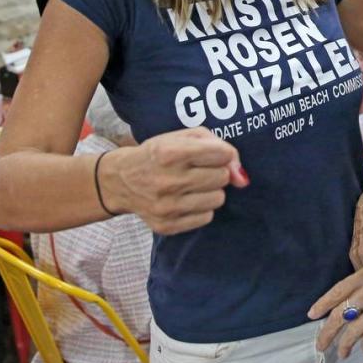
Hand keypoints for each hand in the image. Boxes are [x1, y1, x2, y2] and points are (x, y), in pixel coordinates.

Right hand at [105, 128, 248, 234]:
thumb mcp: (183, 137)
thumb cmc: (159, 154)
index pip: (222, 154)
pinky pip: (206, 217)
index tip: (212, 154)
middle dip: (216, 172)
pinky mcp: (167, 225)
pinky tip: (186, 199)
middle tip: (199, 170)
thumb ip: (218, 146)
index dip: (222, 153)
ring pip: (218, 199)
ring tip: (193, 185)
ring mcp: (166, 206)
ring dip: (210, 191)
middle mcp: (167, 180)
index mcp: (169, 152)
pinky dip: (201, 207)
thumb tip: (242, 177)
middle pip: (221, 177)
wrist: (121, 181)